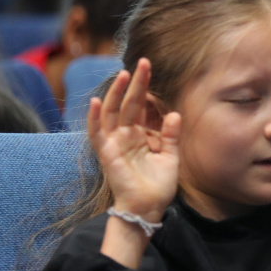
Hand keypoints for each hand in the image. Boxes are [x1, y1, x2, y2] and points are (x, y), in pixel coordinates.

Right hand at [87, 58, 180, 222]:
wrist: (148, 208)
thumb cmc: (158, 186)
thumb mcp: (170, 157)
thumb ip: (171, 135)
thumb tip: (175, 113)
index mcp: (140, 135)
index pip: (141, 106)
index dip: (145, 88)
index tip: (151, 69)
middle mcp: (126, 135)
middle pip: (129, 103)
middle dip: (135, 83)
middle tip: (144, 62)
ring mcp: (115, 142)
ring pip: (112, 112)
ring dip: (116, 93)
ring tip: (124, 74)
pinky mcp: (107, 152)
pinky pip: (97, 132)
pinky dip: (95, 117)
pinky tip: (98, 101)